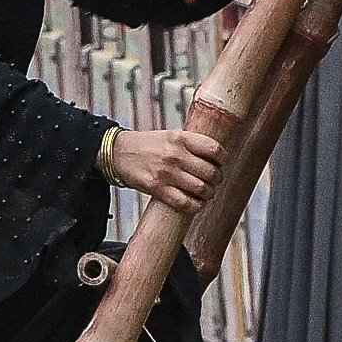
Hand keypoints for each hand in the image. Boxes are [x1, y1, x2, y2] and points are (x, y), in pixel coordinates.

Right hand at [99, 118, 222, 212]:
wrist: (119, 153)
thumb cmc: (148, 145)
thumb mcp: (170, 135)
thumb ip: (191, 143)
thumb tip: (216, 155)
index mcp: (180, 138)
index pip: (214, 149)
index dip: (223, 158)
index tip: (221, 162)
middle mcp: (175, 155)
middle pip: (211, 172)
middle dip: (217, 179)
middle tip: (215, 180)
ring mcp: (167, 173)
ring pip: (201, 189)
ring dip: (209, 193)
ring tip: (207, 192)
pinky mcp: (158, 189)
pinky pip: (186, 203)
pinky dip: (196, 206)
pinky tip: (196, 203)